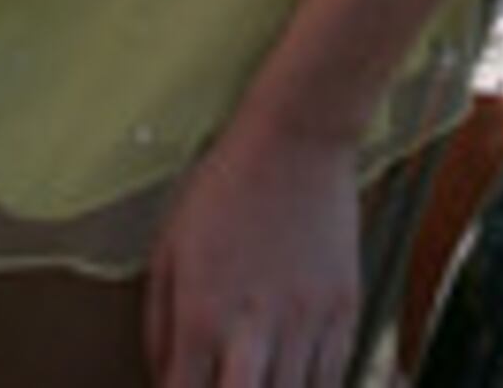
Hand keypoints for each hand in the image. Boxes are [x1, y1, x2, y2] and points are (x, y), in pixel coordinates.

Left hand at [143, 113, 362, 386]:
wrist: (297, 138)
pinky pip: (333, 377)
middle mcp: (255, 326)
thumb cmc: (228, 186)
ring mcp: (306, 320)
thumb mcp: (167, 249)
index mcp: (202, 314)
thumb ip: (158, 324)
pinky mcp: (343, 308)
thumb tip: (164, 374)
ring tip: (258, 380)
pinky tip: (295, 379)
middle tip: (224, 386)